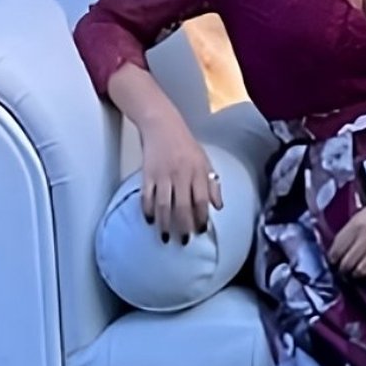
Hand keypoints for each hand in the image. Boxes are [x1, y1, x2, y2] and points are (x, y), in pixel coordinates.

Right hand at [139, 119, 221, 243]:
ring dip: (165, 224)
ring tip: (166, 238)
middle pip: (182, 206)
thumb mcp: (204, 160)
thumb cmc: (185, 144)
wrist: (162, 124)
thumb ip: (212, 184)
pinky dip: (147, 210)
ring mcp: (163, 175)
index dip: (201, 217)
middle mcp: (181, 174)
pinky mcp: (147, 174)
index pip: (201, 200)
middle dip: (184, 226)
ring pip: (164, 205)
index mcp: (198, 171)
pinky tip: (150, 220)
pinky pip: (147, 196)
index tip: (201, 231)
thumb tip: (218, 206)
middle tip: (184, 241)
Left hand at [328, 187, 365, 282]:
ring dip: (356, 275)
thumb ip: (351, 230)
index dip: (332, 259)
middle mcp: (365, 236)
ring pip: (361, 270)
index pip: (337, 248)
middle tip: (343, 272)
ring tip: (355, 276)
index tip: (333, 262)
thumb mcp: (363, 213)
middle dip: (342, 270)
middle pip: (347, 263)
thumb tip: (341, 249)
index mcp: (356, 224)